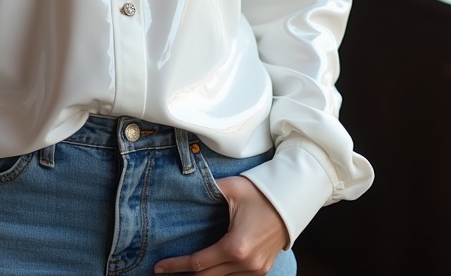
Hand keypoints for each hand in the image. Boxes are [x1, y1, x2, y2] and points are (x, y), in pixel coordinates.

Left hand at [153, 175, 288, 274]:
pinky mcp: (262, 270)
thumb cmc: (261, 192)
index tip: (158, 267)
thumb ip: (207, 189)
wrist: (292, 200)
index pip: (198, 263)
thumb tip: (185, 184)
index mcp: (235, 247)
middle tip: (166, 270)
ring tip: (185, 270)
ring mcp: (256, 270)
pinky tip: (209, 269)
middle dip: (185, 275)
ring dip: (204, 275)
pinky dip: (220, 274)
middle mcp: (246, 264)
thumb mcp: (231, 188)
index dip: (176, 266)